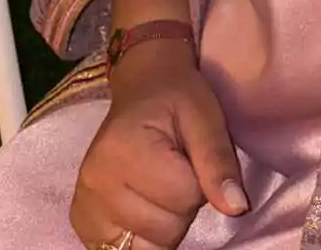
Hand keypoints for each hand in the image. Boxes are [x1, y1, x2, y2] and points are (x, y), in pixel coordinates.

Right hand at [70, 40, 247, 249]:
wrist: (142, 87)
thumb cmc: (177, 98)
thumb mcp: (206, 118)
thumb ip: (219, 163)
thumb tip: (238, 208)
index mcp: (125, 151)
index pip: (185, 198)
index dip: (201, 183)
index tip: (193, 158)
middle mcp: (96, 183)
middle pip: (165, 230)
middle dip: (183, 205)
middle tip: (177, 171)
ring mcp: (85, 206)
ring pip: (146, 247)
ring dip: (164, 224)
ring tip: (160, 187)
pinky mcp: (82, 222)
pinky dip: (141, 236)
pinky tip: (142, 205)